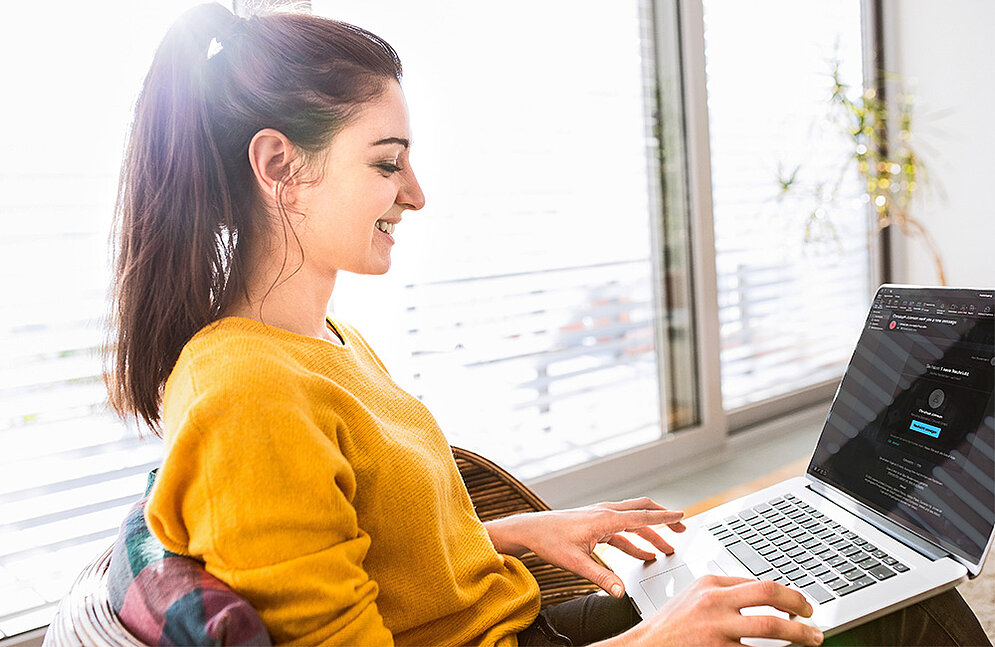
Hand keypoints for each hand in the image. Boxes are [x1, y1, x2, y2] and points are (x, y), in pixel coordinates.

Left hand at [484, 497, 684, 597]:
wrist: (531, 530)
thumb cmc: (550, 541)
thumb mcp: (576, 563)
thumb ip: (601, 578)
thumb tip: (620, 592)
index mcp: (605, 518)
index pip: (642, 516)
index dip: (664, 518)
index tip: (682, 517)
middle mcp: (605, 512)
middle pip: (641, 511)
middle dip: (662, 519)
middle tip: (681, 528)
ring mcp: (600, 516)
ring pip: (632, 521)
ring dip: (650, 533)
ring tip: (666, 548)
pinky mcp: (595, 524)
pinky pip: (621, 531)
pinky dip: (634, 541)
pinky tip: (642, 555)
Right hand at [606, 575, 823, 646]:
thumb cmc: (670, 626)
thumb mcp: (695, 598)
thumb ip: (726, 593)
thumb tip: (765, 597)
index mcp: (711, 583)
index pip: (761, 583)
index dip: (789, 595)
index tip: (802, 606)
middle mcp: (715, 602)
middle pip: (770, 596)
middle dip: (800, 606)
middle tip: (813, 619)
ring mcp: (716, 628)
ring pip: (770, 628)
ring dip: (799, 635)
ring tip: (812, 639)